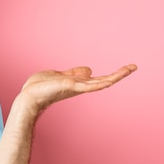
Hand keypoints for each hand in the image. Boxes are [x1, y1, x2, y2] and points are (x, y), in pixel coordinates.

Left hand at [19, 64, 137, 113]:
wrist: (29, 97)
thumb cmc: (40, 88)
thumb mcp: (60, 76)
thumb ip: (74, 73)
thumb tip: (90, 69)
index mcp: (78, 84)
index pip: (99, 79)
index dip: (113, 74)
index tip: (127, 68)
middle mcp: (80, 87)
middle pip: (104, 80)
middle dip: (119, 74)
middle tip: (134, 66)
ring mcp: (76, 88)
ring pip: (100, 82)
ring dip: (116, 76)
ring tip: (129, 69)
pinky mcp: (70, 86)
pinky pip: (88, 85)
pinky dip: (99, 82)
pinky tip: (109, 80)